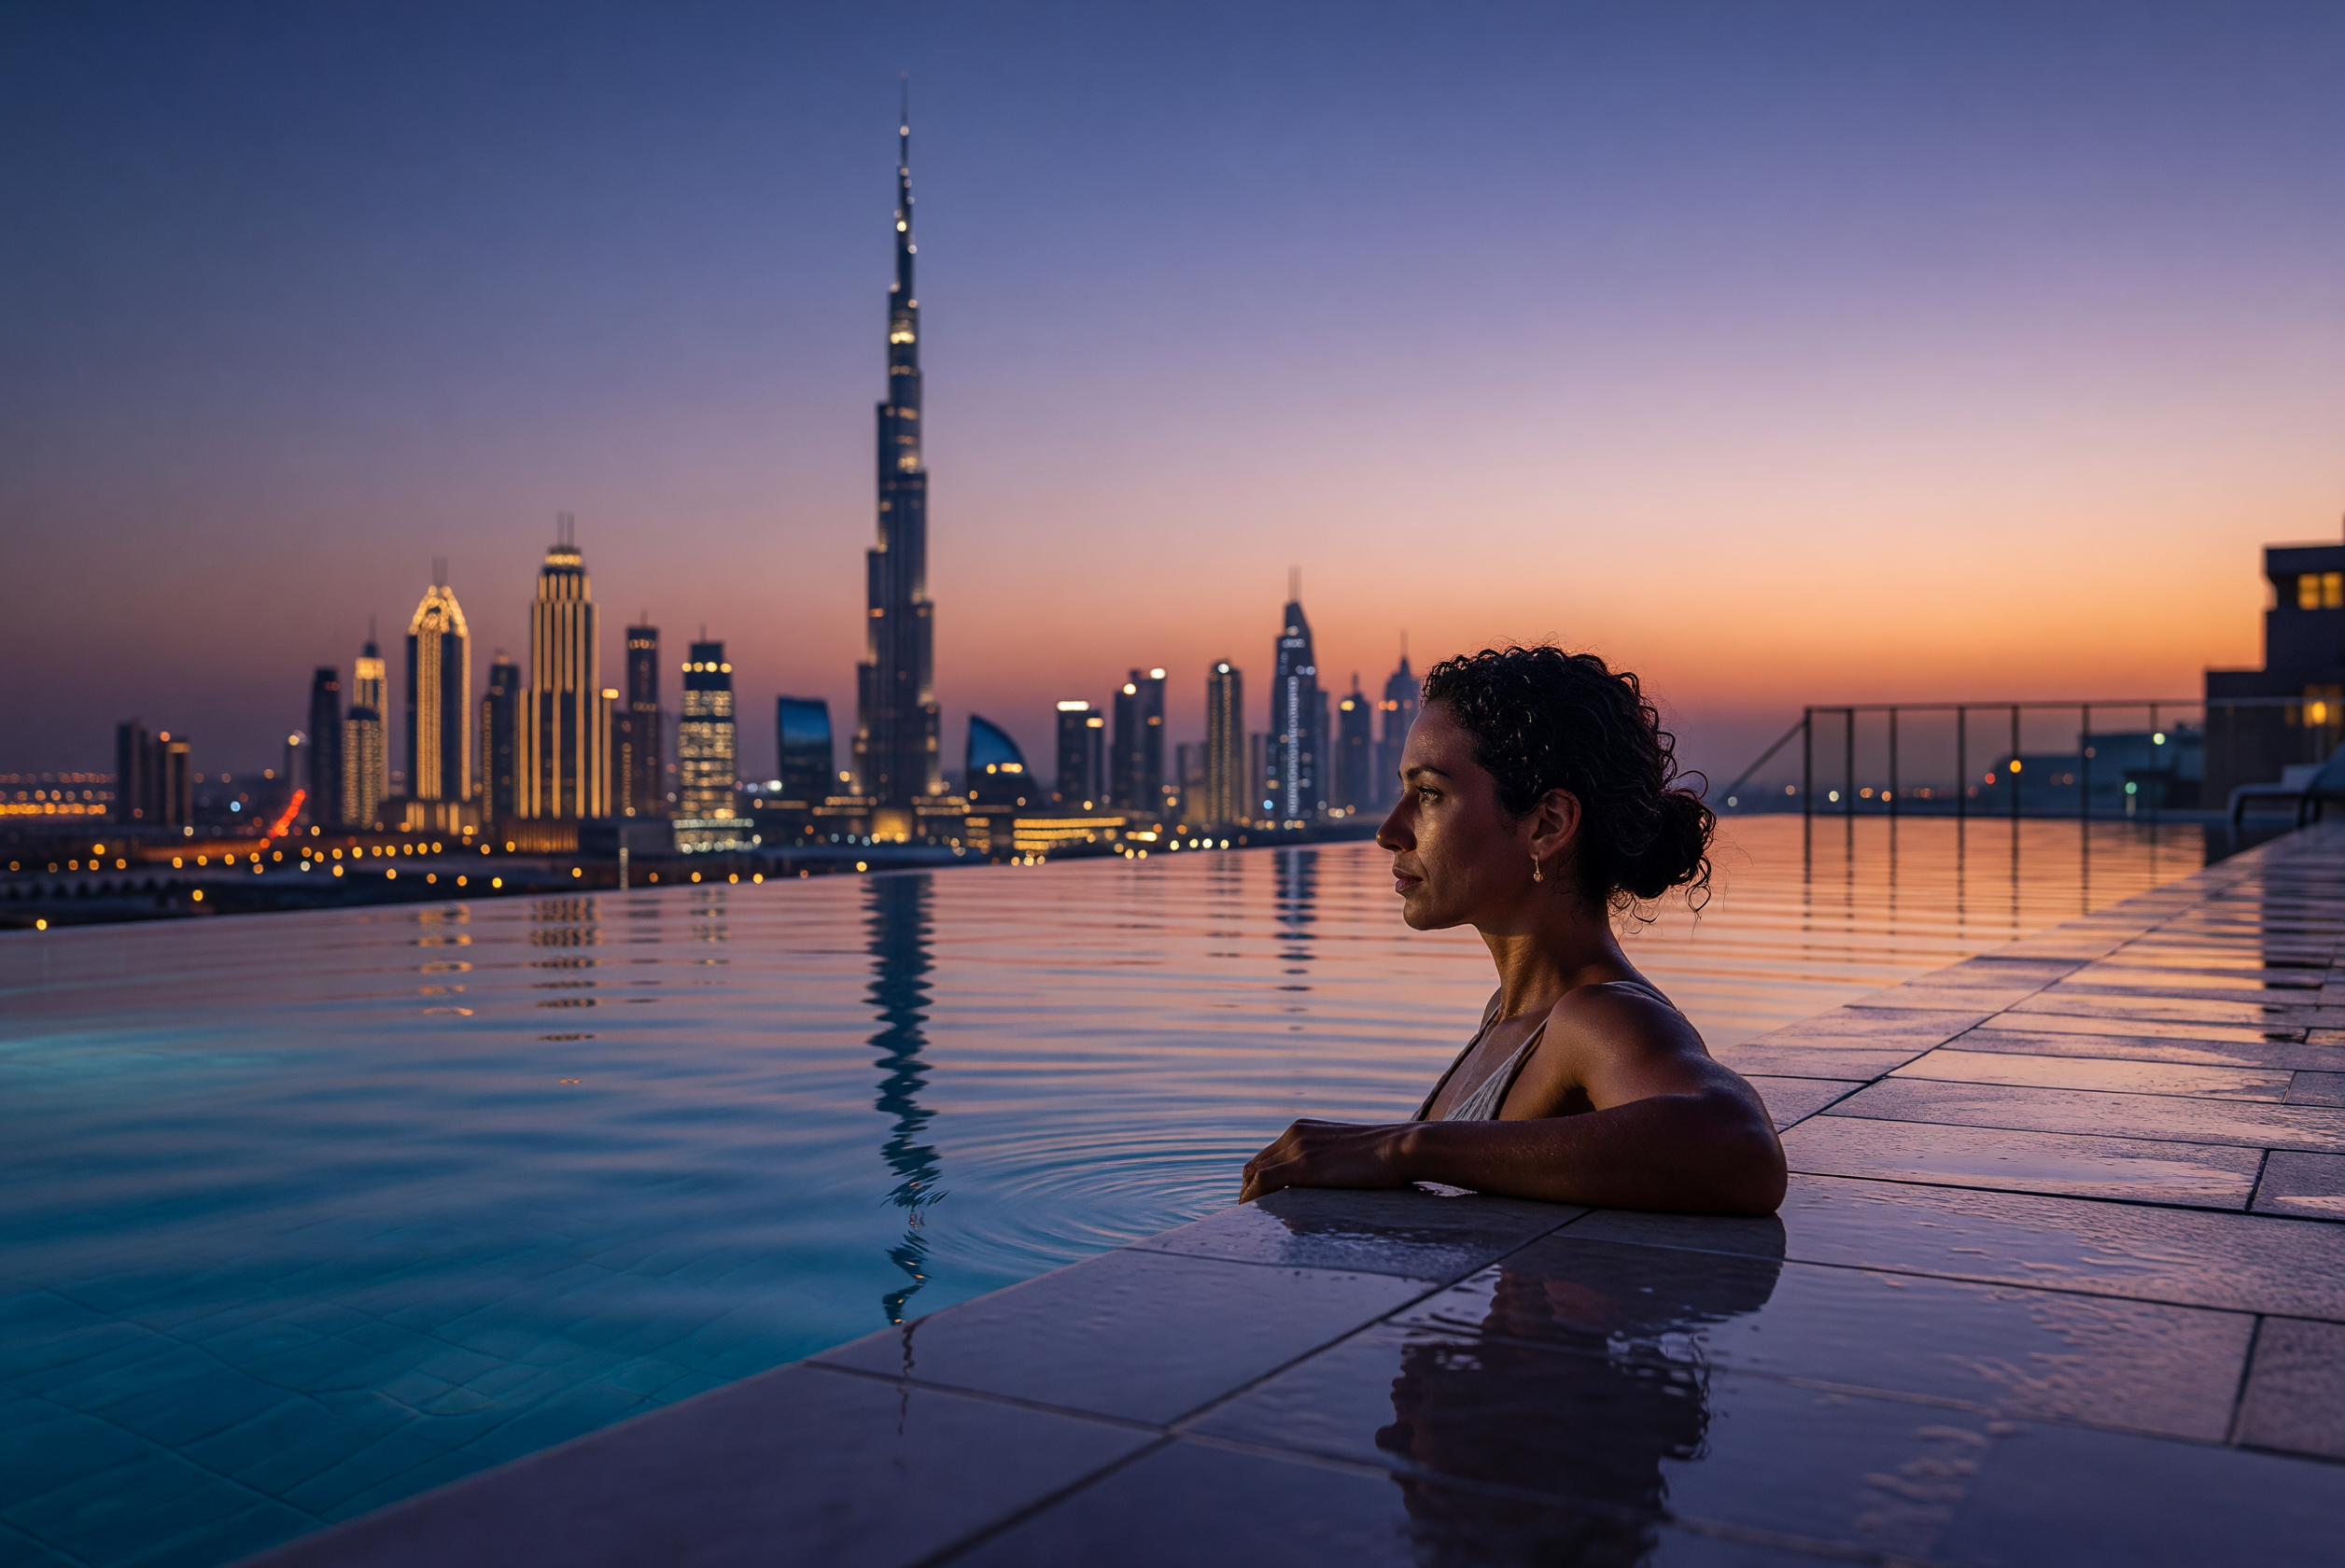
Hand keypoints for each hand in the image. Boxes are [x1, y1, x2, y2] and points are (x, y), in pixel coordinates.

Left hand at [1239, 1119, 1417, 1202]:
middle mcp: (1295, 1135)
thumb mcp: (1349, 1154)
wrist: (1400, 1147)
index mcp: (1304, 1129)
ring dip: (1246, 1198)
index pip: (1267, 1155)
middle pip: (1255, 1164)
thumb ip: (1331, 1164)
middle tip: (1246, 1215)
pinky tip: (1251, 1215)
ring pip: (1254, 1174)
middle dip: (1246, 1189)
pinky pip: (1262, 1182)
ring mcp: (1297, 1148)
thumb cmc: (1385, 1156)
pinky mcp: (1303, 1166)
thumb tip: (1331, 1185)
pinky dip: (1251, 1199)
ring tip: (1246, 1221)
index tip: (1256, 1200)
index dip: (1256, 1178)